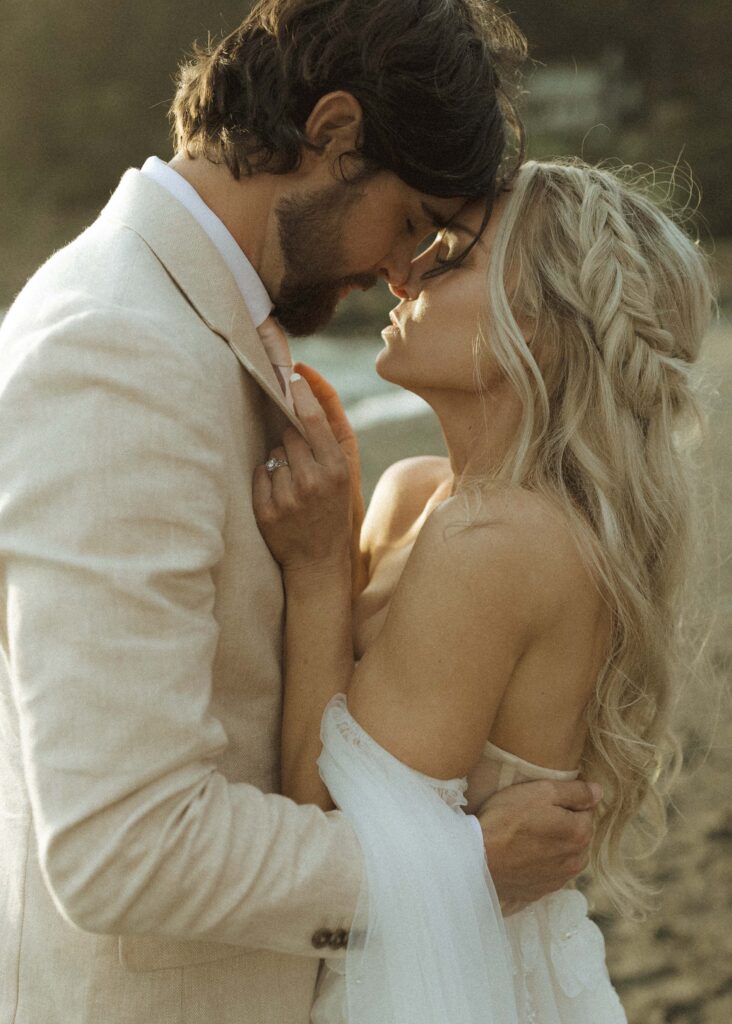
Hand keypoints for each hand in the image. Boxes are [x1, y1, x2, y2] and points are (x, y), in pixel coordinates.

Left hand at [253, 373, 351, 575]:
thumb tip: (308, 392)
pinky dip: (267, 478)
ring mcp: (288, 497)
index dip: (300, 394)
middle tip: (303, 461)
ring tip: (295, 483)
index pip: (312, 420)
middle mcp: (313, 482)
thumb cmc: (334, 510)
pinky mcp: (266, 511)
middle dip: (292, 439)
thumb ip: (331, 435)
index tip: (291, 375)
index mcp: (337, 469)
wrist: (318, 561)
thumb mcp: (345, 475)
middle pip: (289, 434)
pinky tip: (281, 495)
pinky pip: (260, 473)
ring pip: (274, 452)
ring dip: (280, 460)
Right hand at [477, 779, 601, 914]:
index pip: (587, 810)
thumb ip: (575, 791)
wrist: (478, 857)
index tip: (547, 797)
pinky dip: (543, 862)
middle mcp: (576, 860)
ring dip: (555, 845)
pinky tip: (524, 853)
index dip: (568, 800)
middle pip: (578, 834)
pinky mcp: (541, 891)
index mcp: (580, 834)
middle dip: (565, 823)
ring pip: (566, 855)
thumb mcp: (542, 791)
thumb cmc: (508, 818)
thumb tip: (599, 791)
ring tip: (530, 834)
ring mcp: (558, 879)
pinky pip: (550, 872)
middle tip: (536, 813)